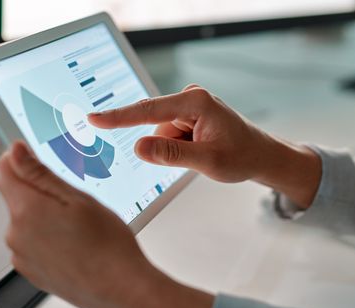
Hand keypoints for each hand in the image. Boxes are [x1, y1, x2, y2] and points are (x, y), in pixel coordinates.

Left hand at [0, 142, 212, 307]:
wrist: (121, 289)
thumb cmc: (107, 244)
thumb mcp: (78, 198)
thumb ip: (39, 173)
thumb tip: (15, 151)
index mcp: (26, 210)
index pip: (2, 170)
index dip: (20, 159)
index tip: (39, 161)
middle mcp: (15, 234)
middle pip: (17, 197)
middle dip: (42, 193)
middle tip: (76, 204)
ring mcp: (21, 257)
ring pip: (27, 221)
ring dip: (46, 218)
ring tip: (81, 229)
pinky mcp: (31, 272)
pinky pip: (33, 244)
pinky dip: (49, 240)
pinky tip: (76, 246)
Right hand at [89, 85, 321, 208]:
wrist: (260, 156)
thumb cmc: (242, 156)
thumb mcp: (207, 161)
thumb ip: (171, 154)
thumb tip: (139, 147)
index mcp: (195, 101)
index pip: (148, 110)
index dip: (119, 117)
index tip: (94, 118)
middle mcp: (191, 98)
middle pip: (155, 125)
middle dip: (165, 146)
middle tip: (194, 156)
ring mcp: (189, 107)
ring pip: (161, 133)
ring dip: (174, 150)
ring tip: (203, 155)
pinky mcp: (188, 116)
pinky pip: (169, 135)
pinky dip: (177, 148)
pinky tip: (199, 152)